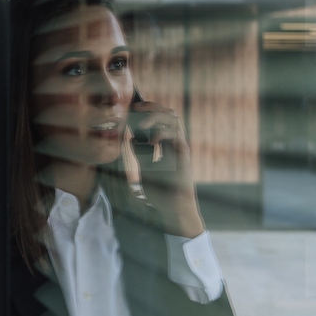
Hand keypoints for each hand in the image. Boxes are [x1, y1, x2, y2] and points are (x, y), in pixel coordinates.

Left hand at [130, 100, 204, 237]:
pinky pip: (175, 135)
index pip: (161, 118)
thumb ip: (141, 153)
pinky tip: (149, 142)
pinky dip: (160, 133)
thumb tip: (132, 138)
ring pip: (174, 119)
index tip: (132, 107)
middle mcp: (176, 143)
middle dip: (152, 106)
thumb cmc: (162, 192)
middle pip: (169, 113)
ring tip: (139, 124)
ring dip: (155, 116)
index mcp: (167, 145)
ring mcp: (180, 147)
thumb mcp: (146, 169)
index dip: (148, 110)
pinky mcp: (183, 155)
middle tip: (135, 107)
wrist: (174, 209)